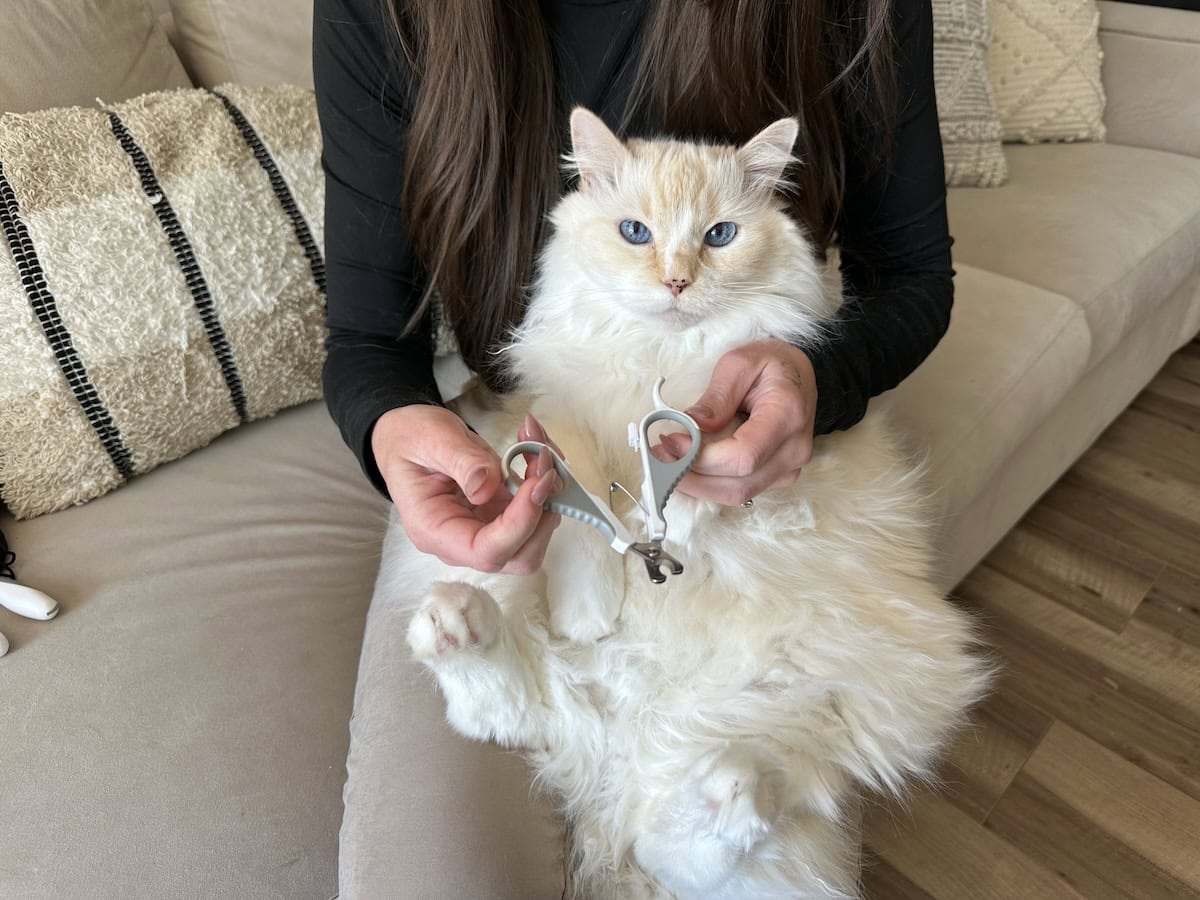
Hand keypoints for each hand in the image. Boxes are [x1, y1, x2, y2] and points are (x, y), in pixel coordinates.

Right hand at [372, 405, 562, 574]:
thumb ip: (462, 462)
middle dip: (543, 510)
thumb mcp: (431, 440)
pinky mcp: (501, 514)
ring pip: (536, 532)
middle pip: (520, 555)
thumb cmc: (410, 440)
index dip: (521, 523)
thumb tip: (488, 489)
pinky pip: (535, 508)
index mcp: (435, 531)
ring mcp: (486, 529)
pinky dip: (545, 478)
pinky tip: (536, 447)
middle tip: (544, 460)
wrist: (408, 437)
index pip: (486, 552)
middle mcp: (463, 540)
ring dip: (549, 490)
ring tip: (538, 443)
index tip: (537, 482)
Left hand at [659, 340, 816, 505]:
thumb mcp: (740, 363)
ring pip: (736, 493)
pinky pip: (740, 491)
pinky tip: (686, 469)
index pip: (743, 456)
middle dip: (691, 475)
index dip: (701, 457)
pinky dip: (708, 484)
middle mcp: (794, 450)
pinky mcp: (777, 477)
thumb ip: (716, 397)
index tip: (670, 441)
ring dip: (695, 485)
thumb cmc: (771, 365)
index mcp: (788, 416)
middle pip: (737, 483)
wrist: (799, 376)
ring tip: (666, 463)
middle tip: (658, 456)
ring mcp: (789, 468)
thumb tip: (691, 426)